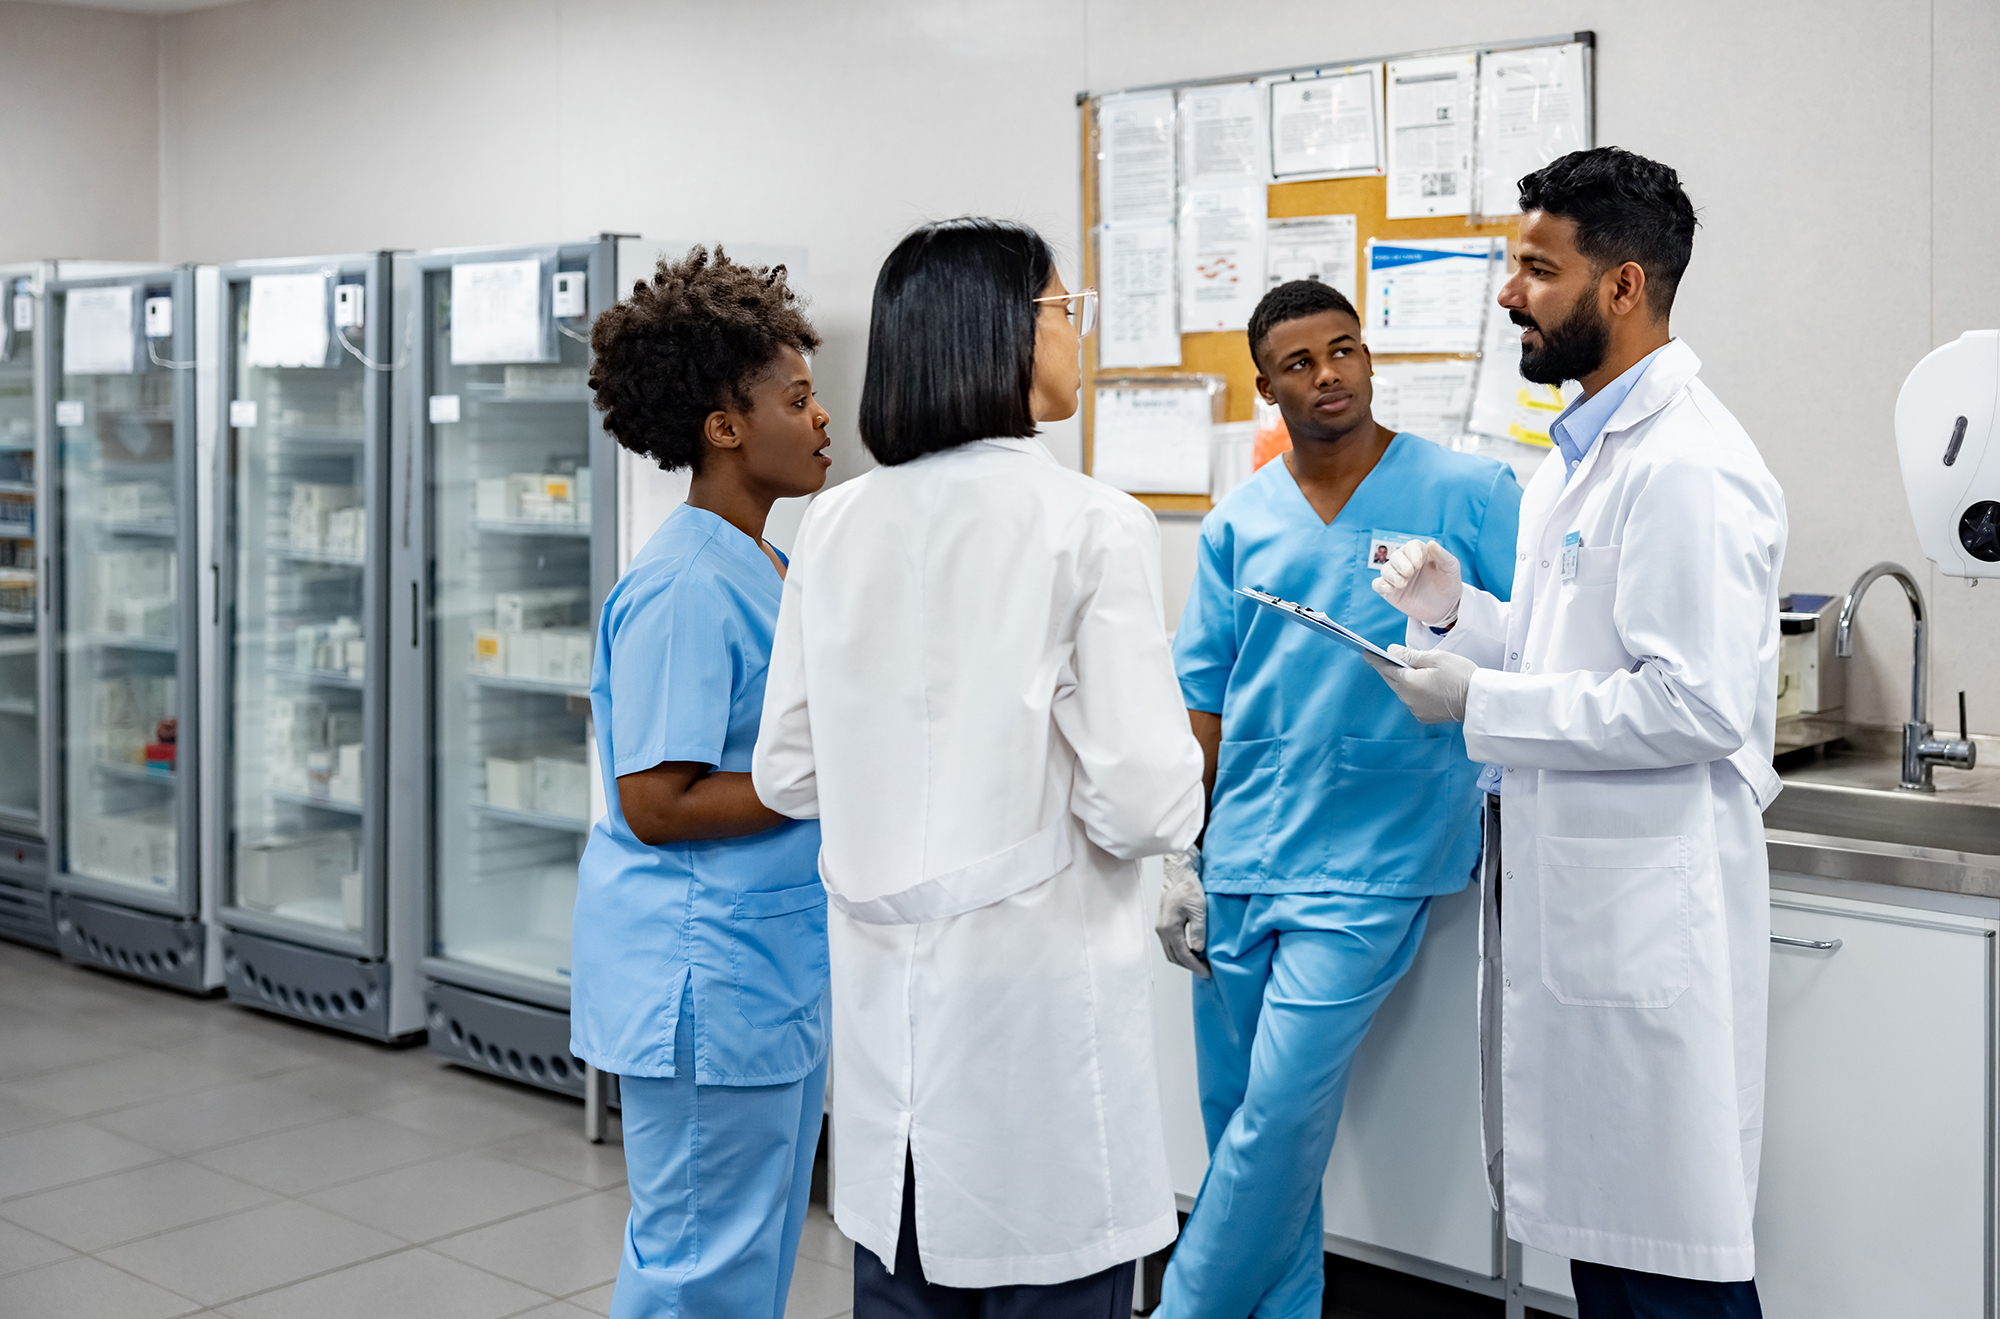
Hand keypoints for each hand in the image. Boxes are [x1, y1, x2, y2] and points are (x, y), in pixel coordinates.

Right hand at [1156, 851, 1209, 977]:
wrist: (1178, 874)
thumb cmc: (1188, 887)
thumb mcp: (1199, 910)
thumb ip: (1198, 931)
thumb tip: (1197, 950)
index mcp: (1169, 928)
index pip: (1182, 955)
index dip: (1195, 966)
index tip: (1206, 972)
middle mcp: (1162, 929)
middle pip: (1174, 957)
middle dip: (1189, 966)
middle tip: (1204, 970)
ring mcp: (1161, 927)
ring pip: (1171, 951)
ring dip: (1184, 959)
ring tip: (1200, 962)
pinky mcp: (1164, 923)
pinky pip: (1170, 943)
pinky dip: (1180, 950)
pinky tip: (1192, 949)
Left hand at [1365, 644, 1475, 723]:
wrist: (1479, 701)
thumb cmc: (1460, 675)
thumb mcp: (1436, 658)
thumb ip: (1410, 655)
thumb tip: (1391, 651)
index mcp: (1409, 682)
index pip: (1386, 668)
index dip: (1375, 659)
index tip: (1366, 653)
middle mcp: (1408, 699)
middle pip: (1393, 681)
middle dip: (1389, 669)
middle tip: (1384, 658)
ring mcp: (1415, 710)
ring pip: (1402, 691)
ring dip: (1402, 681)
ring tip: (1406, 670)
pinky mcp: (1425, 716)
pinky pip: (1412, 701)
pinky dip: (1413, 692)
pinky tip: (1420, 685)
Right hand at [1371, 539, 1461, 625]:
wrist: (1444, 607)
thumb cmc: (1448, 584)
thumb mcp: (1451, 569)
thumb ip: (1443, 556)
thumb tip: (1431, 543)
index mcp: (1420, 554)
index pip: (1411, 546)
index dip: (1412, 553)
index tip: (1419, 564)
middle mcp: (1406, 563)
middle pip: (1396, 556)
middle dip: (1400, 563)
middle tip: (1409, 573)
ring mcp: (1397, 577)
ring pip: (1385, 570)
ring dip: (1391, 575)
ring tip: (1402, 584)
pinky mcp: (1390, 591)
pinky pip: (1378, 584)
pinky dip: (1380, 585)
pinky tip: (1390, 590)